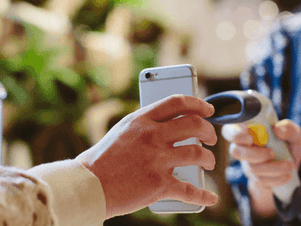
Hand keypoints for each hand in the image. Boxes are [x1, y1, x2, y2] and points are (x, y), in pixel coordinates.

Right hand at [75, 95, 218, 218]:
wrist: (89, 185)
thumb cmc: (102, 160)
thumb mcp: (122, 131)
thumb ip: (145, 126)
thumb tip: (169, 126)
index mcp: (142, 120)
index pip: (178, 102)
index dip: (199, 104)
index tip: (208, 110)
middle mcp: (152, 136)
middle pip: (195, 125)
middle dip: (209, 131)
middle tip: (211, 138)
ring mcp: (157, 160)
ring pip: (198, 154)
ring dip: (208, 159)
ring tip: (208, 163)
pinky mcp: (159, 185)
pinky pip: (190, 190)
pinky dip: (204, 195)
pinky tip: (211, 197)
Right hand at [222, 119, 300, 190]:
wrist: (290, 170)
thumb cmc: (288, 146)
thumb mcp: (294, 135)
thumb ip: (290, 129)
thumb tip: (278, 129)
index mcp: (249, 131)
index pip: (229, 130)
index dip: (235, 134)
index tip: (250, 137)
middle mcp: (244, 147)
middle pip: (235, 151)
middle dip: (254, 154)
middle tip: (271, 153)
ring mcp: (247, 164)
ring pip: (251, 168)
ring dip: (273, 168)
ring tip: (289, 165)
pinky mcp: (254, 179)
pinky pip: (261, 181)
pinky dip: (276, 179)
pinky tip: (287, 175)